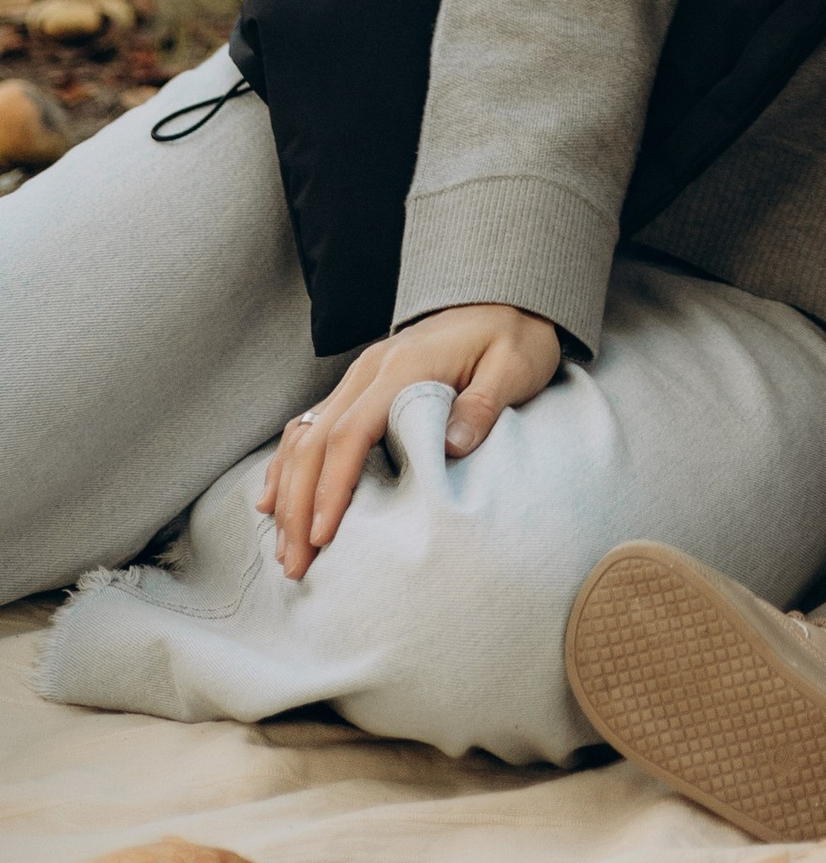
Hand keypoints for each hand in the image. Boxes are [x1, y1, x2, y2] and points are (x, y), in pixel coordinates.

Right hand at [256, 304, 561, 578]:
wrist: (504, 297)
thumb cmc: (514, 338)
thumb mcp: (515, 366)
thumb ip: (483, 405)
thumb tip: (450, 447)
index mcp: (404, 367)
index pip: (350, 433)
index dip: (331, 488)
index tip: (322, 537)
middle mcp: (370, 369)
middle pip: (314, 441)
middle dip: (297, 507)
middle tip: (294, 565)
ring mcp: (360, 375)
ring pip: (303, 436)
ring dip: (287, 494)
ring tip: (285, 549)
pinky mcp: (360, 384)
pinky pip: (310, 425)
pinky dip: (288, 465)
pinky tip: (275, 501)